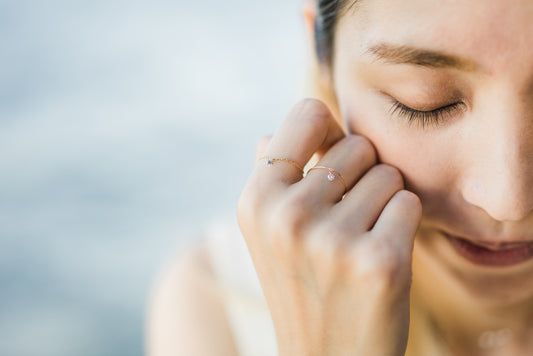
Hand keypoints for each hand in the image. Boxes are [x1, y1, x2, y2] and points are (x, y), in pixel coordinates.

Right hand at [237, 99, 421, 355]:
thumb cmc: (302, 284)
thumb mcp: (267, 230)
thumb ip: (272, 172)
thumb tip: (281, 127)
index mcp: (256, 199)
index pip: (308, 114)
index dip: (328, 132)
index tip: (331, 158)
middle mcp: (287, 216)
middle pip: (357, 144)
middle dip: (360, 175)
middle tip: (345, 218)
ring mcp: (332, 241)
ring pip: (388, 174)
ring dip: (382, 203)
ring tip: (359, 240)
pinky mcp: (379, 262)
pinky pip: (409, 204)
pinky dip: (402, 225)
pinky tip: (379, 255)